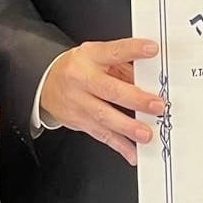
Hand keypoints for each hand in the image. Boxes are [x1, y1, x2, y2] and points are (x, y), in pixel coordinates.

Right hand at [39, 38, 163, 164]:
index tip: (152, 49)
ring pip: (104, 116)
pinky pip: (101, 135)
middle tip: (157, 105)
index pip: (114, 51)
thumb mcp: (97, 56)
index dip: (133, 50)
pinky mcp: (79, 122)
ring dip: (128, 127)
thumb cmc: (78, 68)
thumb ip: (123, 65)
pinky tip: (133, 152)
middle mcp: (82, 79)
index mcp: (90, 56)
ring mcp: (79, 102)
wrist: (46, 83)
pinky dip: (119, 146)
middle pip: (109, 89)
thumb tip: (150, 79)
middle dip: (135, 99)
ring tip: (146, 133)